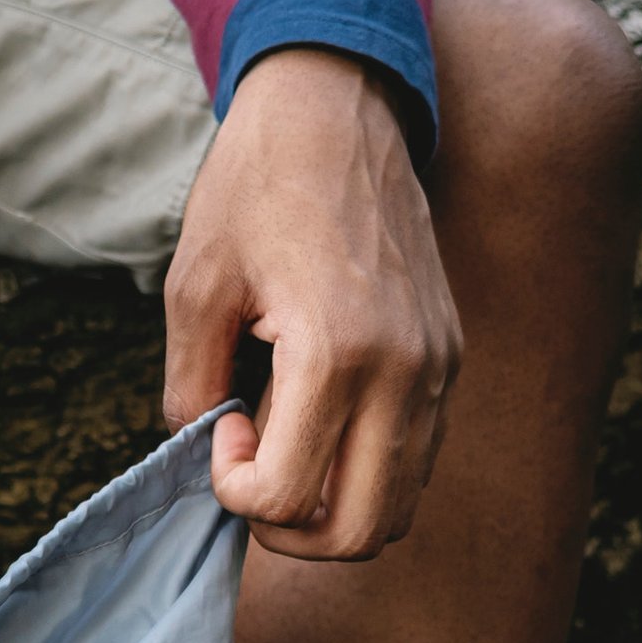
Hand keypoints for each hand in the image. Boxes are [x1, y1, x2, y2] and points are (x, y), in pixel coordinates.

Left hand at [160, 49, 460, 560]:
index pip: (288, 500)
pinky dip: (365, 472)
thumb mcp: (194, 291)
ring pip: (396, 508)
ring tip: (285, 444)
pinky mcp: (450, 357)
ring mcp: (438, 367)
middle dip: (288, 530)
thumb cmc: (257, 187)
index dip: (235, 490)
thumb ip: (190, 390)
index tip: (222, 427)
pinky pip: (416, 458)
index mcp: (338, 352)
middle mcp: (406, 370)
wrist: (338, 108)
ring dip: (331, 507)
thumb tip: (200, 450)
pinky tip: (320, 417)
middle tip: (251, 471)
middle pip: (359, 534)